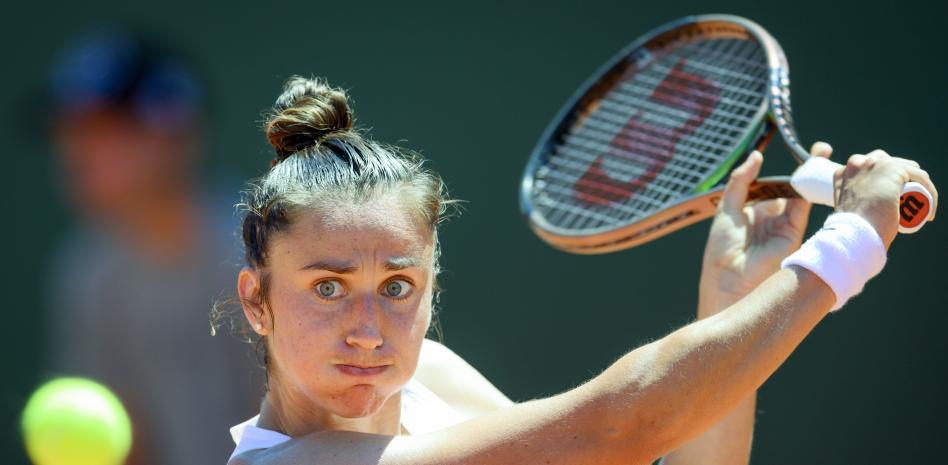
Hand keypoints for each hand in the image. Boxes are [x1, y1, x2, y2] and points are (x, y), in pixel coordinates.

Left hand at [697, 143, 832, 317]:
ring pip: (799, 196)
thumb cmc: (722, 248)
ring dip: (810, 176)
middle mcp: (768, 218)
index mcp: (750, 212)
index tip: (791, 151)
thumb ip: (741, 181)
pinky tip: (816, 173)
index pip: (768, 185)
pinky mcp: (793, 233)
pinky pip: (803, 208)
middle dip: (803, 170)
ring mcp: (782, 226)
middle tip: (819, 148)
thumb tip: (756, 155)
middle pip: (788, 189)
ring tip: (822, 153)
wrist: (730, 280)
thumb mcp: (727, 208)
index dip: (780, 170)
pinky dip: (810, 191)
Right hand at [835, 149, 937, 247]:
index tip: (896, 203)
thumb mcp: (847, 213)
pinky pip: (920, 177)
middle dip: (903, 180)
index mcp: (842, 173)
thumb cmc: (850, 232)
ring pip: (908, 170)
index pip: (872, 171)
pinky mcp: (892, 168)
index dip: (886, 184)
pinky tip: (931, 206)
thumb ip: (850, 207)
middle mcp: (856, 163)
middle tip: (909, 203)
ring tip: (921, 206)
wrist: (853, 233)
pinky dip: (930, 191)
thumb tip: (861, 213)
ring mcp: (874, 163)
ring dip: (919, 185)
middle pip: (889, 165)